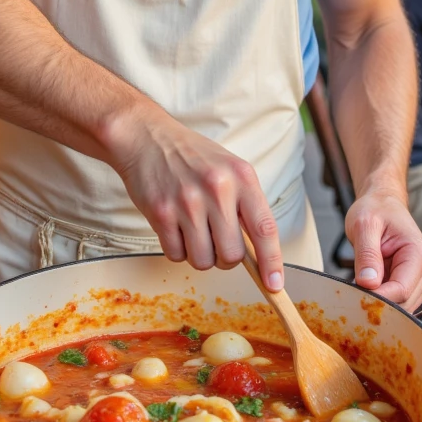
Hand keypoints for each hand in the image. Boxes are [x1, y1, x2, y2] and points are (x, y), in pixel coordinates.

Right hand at [107, 109, 284, 290]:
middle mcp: (217, 189)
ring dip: (199, 255)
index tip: (274, 283)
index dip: (271, 261)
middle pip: (232, 255)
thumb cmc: (192, 156)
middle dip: (225, 258)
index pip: (264, 228)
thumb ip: (246, 205)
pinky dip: (176, 250)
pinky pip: (176, 255)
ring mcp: (188, 202)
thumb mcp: (230, 169)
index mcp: (242, 177)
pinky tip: (175, 227)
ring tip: (193, 230)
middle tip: (216, 240)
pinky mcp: (161, 213)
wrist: (147, 138)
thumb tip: (259, 253)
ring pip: (203, 260)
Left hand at [345, 191, 421, 310]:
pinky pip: (397, 302)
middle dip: (377, 303)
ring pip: (401, 308)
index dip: (377, 298)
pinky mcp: (412, 284)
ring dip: (379, 304)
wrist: (383, 203)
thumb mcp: (364, 226)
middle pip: (403, 304)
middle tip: (350, 294)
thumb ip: (367, 254)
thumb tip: (368, 283)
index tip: (353, 296)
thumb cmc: (376, 209)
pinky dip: (381, 300)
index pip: (400, 290)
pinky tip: (367, 289)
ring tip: (358, 288)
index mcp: (418, 255)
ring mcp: (421, 280)